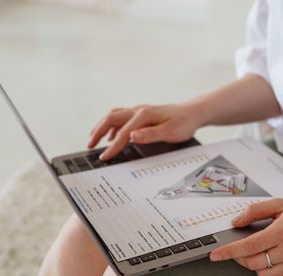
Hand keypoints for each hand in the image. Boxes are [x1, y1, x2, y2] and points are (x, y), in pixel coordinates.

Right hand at [87, 104, 203, 159]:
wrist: (193, 113)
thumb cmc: (183, 123)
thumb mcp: (170, 132)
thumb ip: (150, 134)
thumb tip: (132, 136)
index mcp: (144, 115)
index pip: (123, 132)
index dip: (112, 146)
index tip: (104, 157)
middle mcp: (138, 110)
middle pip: (111, 118)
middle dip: (98, 132)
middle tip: (89, 145)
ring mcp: (139, 110)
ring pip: (114, 116)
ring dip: (101, 126)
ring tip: (93, 139)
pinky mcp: (141, 113)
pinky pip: (120, 117)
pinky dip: (111, 126)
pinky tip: (110, 135)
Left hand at [209, 198, 282, 275]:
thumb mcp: (281, 204)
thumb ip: (256, 211)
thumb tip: (236, 221)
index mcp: (282, 231)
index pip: (248, 246)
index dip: (229, 251)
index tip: (215, 255)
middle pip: (252, 262)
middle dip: (239, 257)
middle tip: (240, 248)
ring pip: (262, 274)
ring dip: (254, 265)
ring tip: (261, 252)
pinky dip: (268, 273)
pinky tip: (271, 260)